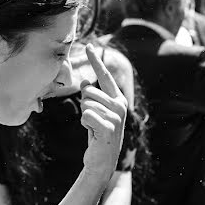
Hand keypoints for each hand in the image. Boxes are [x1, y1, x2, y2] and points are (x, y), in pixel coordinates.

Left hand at [80, 44, 127, 179]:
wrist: (102, 159)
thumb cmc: (97, 134)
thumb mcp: (94, 112)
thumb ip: (92, 97)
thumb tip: (85, 82)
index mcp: (118, 99)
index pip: (105, 76)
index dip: (96, 61)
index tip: (89, 45)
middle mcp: (120, 105)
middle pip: (89, 91)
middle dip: (85, 105)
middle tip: (92, 120)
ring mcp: (116, 116)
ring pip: (86, 104)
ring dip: (85, 117)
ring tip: (94, 127)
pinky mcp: (109, 126)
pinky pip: (86, 116)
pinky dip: (85, 125)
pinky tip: (93, 133)